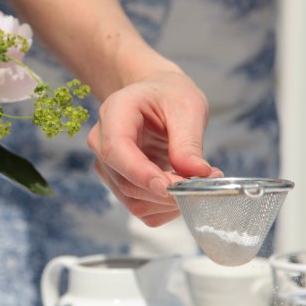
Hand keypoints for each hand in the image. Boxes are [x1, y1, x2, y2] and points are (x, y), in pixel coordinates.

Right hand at [87, 70, 222, 226]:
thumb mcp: (187, 106)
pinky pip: (141, 209)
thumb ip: (189, 141)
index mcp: (114, 114)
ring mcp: (108, 169)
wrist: (154, 97)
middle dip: (166, 192)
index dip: (141, 173)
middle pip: (127, 183)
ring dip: (169, 202)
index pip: (116, 151)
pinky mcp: (119, 186)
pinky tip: (183, 189)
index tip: (171, 187)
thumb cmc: (168, 95)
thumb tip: (197, 174)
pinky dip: (166, 208)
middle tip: (204, 184)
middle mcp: (101, 145)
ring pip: (134, 202)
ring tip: (198, 184)